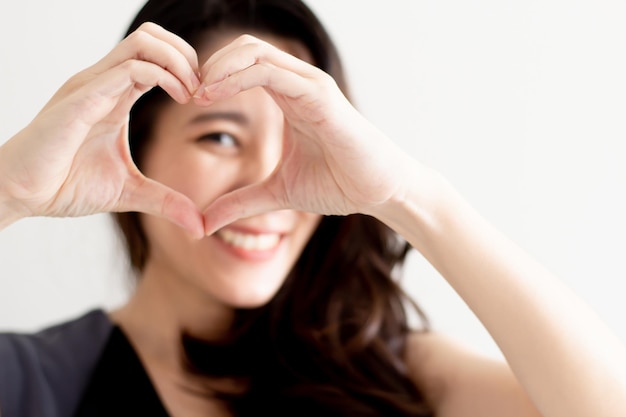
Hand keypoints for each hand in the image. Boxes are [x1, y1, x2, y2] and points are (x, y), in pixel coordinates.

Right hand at [0, 23, 203, 236]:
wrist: (22, 193)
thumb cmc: (65, 185)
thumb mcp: (130, 193)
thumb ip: (166, 201)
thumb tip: (199, 226)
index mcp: (115, 96)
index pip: (155, 57)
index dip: (188, 69)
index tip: (204, 98)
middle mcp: (104, 83)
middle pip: (151, 36)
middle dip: (187, 55)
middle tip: (203, 89)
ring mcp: (92, 87)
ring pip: (143, 43)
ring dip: (178, 61)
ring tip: (192, 93)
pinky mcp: (82, 100)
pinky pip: (128, 70)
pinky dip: (163, 77)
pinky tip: (180, 99)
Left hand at [195, 35, 409, 234]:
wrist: (378, 192)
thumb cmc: (338, 184)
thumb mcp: (277, 193)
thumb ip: (241, 202)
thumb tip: (204, 223)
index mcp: (287, 98)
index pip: (242, 66)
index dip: (211, 78)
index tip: (188, 103)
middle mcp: (297, 83)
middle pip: (244, 48)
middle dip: (209, 65)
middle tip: (186, 93)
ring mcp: (310, 85)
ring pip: (254, 51)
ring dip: (218, 67)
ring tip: (196, 93)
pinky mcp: (320, 95)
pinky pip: (271, 72)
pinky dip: (237, 77)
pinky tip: (215, 95)